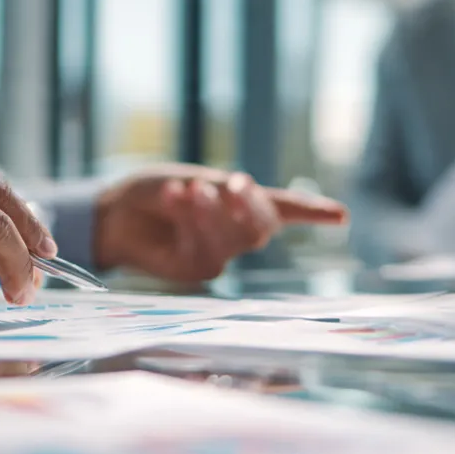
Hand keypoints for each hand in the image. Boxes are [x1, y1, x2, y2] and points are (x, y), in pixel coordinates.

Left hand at [93, 165, 347, 281]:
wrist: (113, 212)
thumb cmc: (156, 192)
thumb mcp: (197, 182)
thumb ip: (224, 193)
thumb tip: (249, 192)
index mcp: (244, 206)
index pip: (286, 210)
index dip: (313, 213)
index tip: (342, 216)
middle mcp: (237, 234)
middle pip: (262, 227)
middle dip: (251, 205)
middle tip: (234, 183)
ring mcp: (218, 255)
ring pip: (232, 239)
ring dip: (212, 210)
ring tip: (189, 188)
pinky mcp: (194, 271)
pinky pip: (203, 248)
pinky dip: (188, 217)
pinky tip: (172, 196)